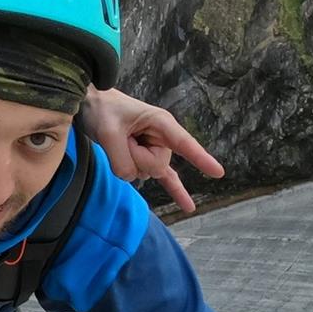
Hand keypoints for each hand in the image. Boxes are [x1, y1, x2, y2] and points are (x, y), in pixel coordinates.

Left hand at [80, 88, 224, 212]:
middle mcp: (164, 137)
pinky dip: (176, 192)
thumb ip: (121, 159)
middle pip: (156, 166)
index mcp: (161, 123)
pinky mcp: (148, 158)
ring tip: (120, 139)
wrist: (93, 104)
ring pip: (145, 172)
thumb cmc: (103, 110)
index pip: (184, 144)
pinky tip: (188, 207)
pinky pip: (166, 178)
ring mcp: (157, 148)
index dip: (200, 159)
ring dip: (128, 161)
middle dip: (134, 157)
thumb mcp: (108, 132)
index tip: (219, 173)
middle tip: (121, 137)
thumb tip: (130, 178)